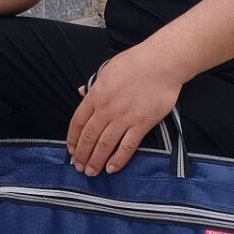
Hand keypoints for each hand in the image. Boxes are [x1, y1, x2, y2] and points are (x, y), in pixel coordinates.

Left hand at [65, 42, 183, 176]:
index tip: (71, 150)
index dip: (73, 139)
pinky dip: (118, 159)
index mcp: (96, 95)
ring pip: (105, 144)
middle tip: (79, 167)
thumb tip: (81, 92)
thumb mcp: (107, 70)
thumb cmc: (135, 62)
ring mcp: (124, 117)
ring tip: (91, 171)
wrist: (161, 63)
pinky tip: (111, 168)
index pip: (78, 122)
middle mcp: (107, 109)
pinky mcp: (142, 124)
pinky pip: (127, 146)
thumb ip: (94, 85)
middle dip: (82, 154)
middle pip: (89, 136)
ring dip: (96, 160)